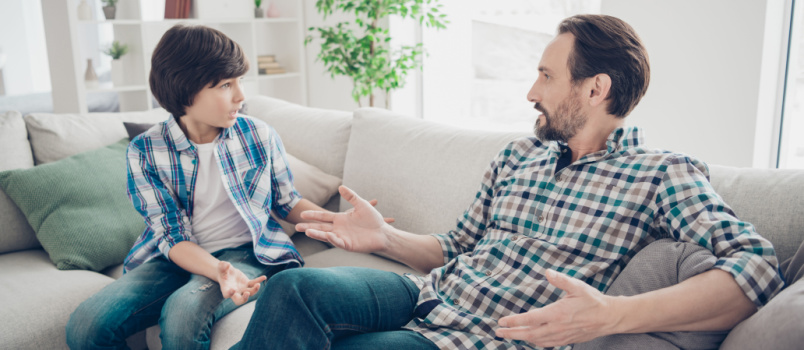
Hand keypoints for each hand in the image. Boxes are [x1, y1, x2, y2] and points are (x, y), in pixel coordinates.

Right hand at [217, 261, 266, 305]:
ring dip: (254, 290)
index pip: (227, 294)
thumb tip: (226, 265)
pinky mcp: (247, 284)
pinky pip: (254, 284)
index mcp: (226, 288)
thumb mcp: (221, 267)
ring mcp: (242, 289)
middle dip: (244, 299)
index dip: (229, 294)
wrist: (227, 271)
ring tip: (258, 285)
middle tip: (247, 293)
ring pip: (250, 293)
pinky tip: (264, 277)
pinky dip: (259, 281)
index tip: (232, 290)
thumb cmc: (222, 270)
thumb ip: (222, 266)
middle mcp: (235, 291)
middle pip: (239, 300)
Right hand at [296, 185, 390, 252]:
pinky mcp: (348, 245)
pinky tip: (327, 235)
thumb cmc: (373, 219)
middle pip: (320, 227)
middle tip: (296, 227)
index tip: (302, 214)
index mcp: (340, 219)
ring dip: (316, 234)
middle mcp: (339, 228)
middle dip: (308, 227)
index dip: (313, 215)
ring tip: (306, 232)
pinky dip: (332, 239)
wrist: (383, 232)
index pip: (323, 216)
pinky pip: (338, 242)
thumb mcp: (362, 204)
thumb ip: (351, 196)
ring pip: (326, 235)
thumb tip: (340, 187)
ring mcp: (342, 237)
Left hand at [495, 270, 620, 346]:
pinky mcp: (566, 340)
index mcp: (558, 313)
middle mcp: (558, 327)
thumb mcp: (578, 286)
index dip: (514, 321)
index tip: (502, 321)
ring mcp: (562, 336)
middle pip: (529, 333)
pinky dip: (535, 342)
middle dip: (512, 333)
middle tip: (498, 332)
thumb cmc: (593, 300)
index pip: (531, 319)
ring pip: (537, 340)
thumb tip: (548, 272)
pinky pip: (547, 344)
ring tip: (509, 335)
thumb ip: (561, 280)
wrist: (609, 317)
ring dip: (521, 339)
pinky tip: (529, 339)